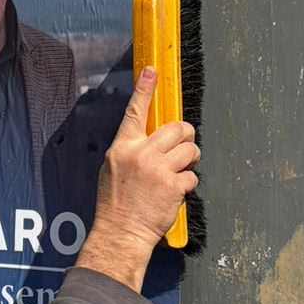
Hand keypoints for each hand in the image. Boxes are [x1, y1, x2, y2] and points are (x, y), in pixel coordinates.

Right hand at [76, 67, 198, 294]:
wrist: (121, 232)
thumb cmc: (115, 205)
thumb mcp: (112, 170)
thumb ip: (131, 151)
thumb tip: (150, 140)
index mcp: (123, 147)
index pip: (134, 112)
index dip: (144, 89)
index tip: (152, 71)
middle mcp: (140, 153)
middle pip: (176, 127)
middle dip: (185, 135)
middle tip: (184, 145)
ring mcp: (157, 168)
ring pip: (189, 148)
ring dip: (189, 159)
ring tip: (178, 171)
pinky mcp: (173, 185)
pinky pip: (191, 174)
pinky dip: (187, 183)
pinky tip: (175, 191)